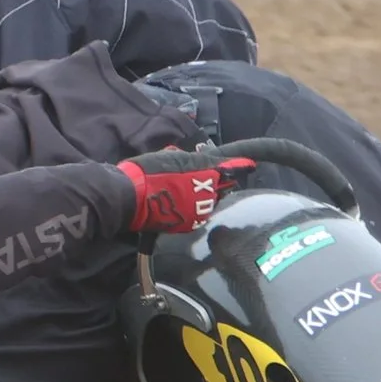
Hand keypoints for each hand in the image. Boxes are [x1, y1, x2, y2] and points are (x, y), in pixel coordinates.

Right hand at [117, 149, 257, 233]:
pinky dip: (195, 209)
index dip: (240, 166)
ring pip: (211, 203)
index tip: (250, 164)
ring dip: (207, 197)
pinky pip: (198, 215)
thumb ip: (194, 159)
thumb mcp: (172, 157)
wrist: (130, 198)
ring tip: (193, 192)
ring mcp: (198, 211)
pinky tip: (184, 204)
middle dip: (219, 183)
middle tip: (209, 178)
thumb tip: (207, 160)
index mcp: (204, 173)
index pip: (229, 169)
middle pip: (222, 188)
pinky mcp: (189, 224)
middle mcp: (206, 194)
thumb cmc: (148, 172)